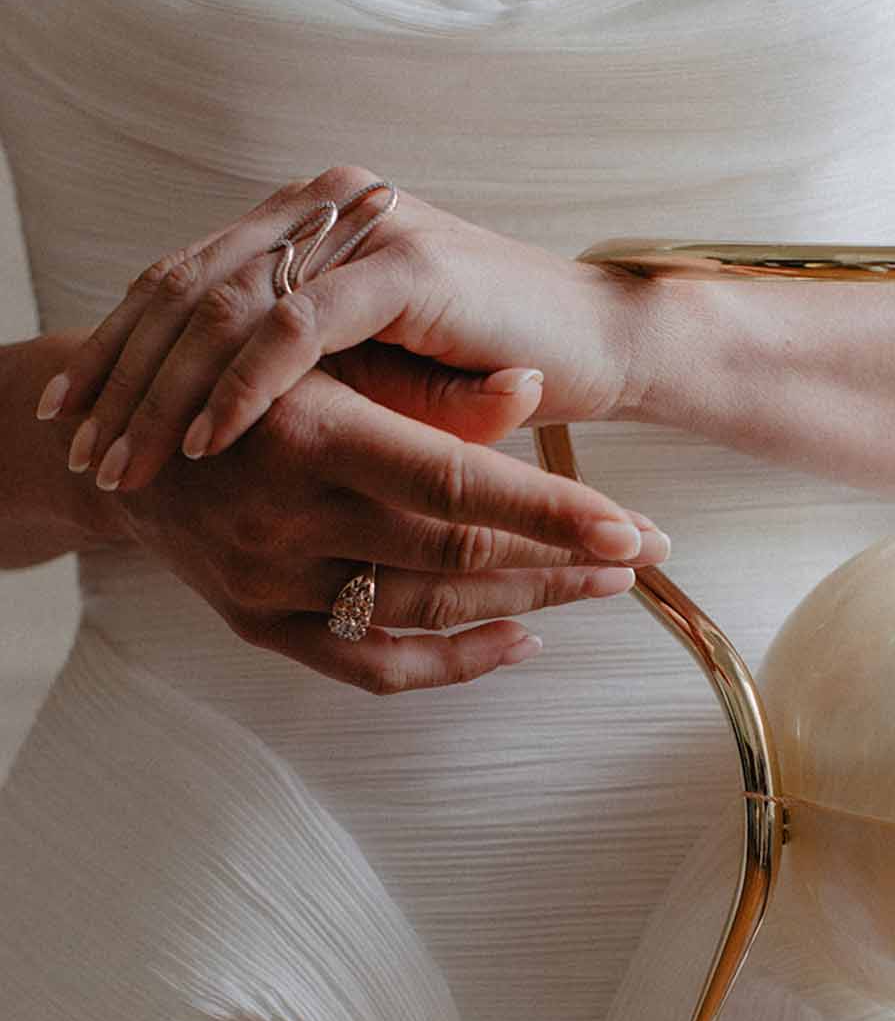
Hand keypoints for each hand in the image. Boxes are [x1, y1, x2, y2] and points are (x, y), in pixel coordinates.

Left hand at [36, 165, 647, 494]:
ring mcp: (364, 227)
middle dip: (121, 375)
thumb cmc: (495, 367)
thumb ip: (297, 365)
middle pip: (186, 286)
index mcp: (312, 219)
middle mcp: (328, 206)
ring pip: (224, 305)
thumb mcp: (373, 367)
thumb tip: (191, 410)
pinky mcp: (403, 266)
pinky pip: (294, 327)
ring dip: (163, 391)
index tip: (71, 415)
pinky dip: (240, 388)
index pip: (187, 277)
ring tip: (124, 459)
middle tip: (78, 446)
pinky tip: (204, 442)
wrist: (606, 346)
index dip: (119, 347)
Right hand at [51, 348, 669, 693]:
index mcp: (309, 433)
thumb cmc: (251, 376)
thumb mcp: (331, 354)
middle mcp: (285, 520)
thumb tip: (532, 388)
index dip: (553, 513)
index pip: (456, 486)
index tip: (637, 528)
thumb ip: (430, 386)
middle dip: (564, 559)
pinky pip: (373, 667)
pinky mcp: (260, 627)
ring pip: (426, 612)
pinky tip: (522, 637)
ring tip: (604, 580)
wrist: (123, 440)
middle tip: (645, 551)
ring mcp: (270, 584)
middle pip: (455, 558)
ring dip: (528, 601)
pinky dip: (455, 661)